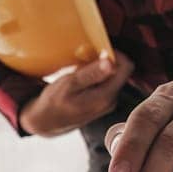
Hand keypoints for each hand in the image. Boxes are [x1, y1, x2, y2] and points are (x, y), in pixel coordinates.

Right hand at [19, 52, 135, 135]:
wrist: (47, 121)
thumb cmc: (54, 102)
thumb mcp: (69, 84)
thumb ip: (91, 73)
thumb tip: (110, 62)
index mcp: (105, 97)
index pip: (126, 67)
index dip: (115, 54)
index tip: (99, 50)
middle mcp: (111, 101)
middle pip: (120, 71)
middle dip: (104, 61)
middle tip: (83, 62)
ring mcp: (108, 103)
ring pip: (112, 76)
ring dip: (98, 69)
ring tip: (79, 72)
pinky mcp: (103, 103)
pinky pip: (105, 83)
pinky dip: (95, 77)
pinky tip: (80, 80)